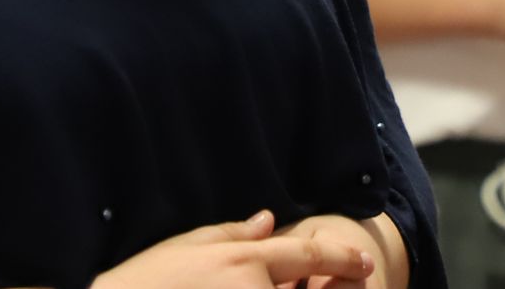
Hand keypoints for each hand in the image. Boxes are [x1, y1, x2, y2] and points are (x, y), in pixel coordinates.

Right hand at [93, 210, 374, 288]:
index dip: (342, 259)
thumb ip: (232, 235)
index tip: (366, 264)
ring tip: (310, 284)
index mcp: (243, 262)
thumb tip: (270, 221)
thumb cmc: (139, 281)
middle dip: (327, 288)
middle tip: (344, 282)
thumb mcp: (184, 248)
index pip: (308, 254)